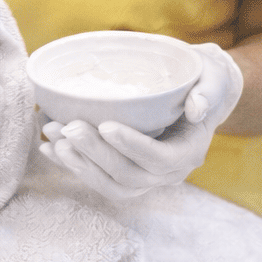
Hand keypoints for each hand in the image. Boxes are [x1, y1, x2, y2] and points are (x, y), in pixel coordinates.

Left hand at [39, 43, 243, 201]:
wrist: (195, 92)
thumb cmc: (203, 79)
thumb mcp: (214, 76)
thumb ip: (210, 90)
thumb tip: (197, 108)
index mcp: (189, 151)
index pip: (161, 159)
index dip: (132, 146)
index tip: (106, 125)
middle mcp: (168, 173)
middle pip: (130, 176)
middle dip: (96, 153)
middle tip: (69, 127)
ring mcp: (146, 177)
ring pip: (111, 184)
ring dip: (79, 164)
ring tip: (54, 137)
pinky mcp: (124, 173)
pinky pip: (97, 178)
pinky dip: (70, 165)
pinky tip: (47, 147)